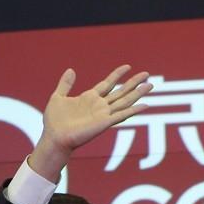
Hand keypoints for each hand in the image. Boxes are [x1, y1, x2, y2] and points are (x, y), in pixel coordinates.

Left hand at [29, 65, 151, 181]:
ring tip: (150, 85)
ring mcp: (103, 114)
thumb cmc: (54, 122)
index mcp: (89, 98)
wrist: (54, 137)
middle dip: (133, 82)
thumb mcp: (57, 98)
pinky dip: (134, 110)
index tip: (127, 66)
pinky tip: (145, 105)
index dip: (117, 75)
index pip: (107, 84)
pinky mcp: (105, 123)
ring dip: (137, 93)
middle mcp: (99, 106)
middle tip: (146, 74)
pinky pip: (122, 115)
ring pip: (125, 101)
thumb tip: (70, 70)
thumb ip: (65, 84)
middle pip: (120, 91)